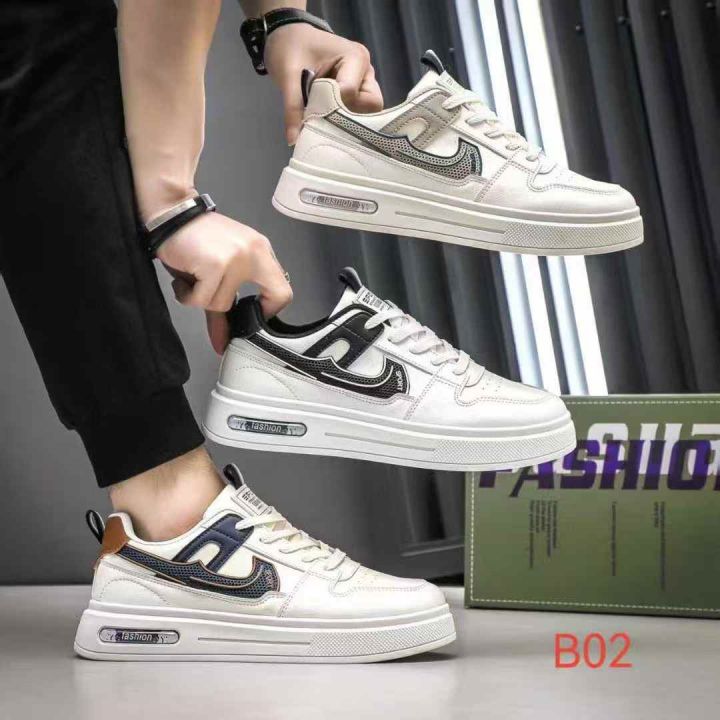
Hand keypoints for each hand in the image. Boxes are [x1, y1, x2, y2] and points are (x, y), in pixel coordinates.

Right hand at [156, 213, 291, 354]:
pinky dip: (186, 296)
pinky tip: (183, 281)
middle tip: (226, 314)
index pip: (283, 290)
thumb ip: (225, 303)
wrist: (170, 212)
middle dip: (250, 315)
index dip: (269, 309)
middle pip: (277, 296)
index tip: (251, 315)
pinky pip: (201, 300)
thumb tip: (223, 341)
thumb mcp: (218, 267)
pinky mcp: (215, 265)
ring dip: (200, 299)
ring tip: (192, 282)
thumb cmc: (194, 239)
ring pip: (222, 304)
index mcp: (261, 251)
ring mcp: (237, 259)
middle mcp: (255, 253)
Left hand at [264, 23, 382, 143]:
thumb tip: (294, 140)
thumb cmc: (290, 48)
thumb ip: (293, 106)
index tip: (312, 112)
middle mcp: (366, 72)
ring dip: (345, 121)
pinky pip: (359, 116)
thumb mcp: (287, 75)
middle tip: (322, 119)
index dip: (332, 108)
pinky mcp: (359, 94)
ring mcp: (365, 84)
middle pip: (371, 107)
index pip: (352, 94)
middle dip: (347, 118)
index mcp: (355, 58)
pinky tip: (326, 120)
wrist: (289, 38)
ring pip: (368, 115)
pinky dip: (344, 122)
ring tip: (322, 118)